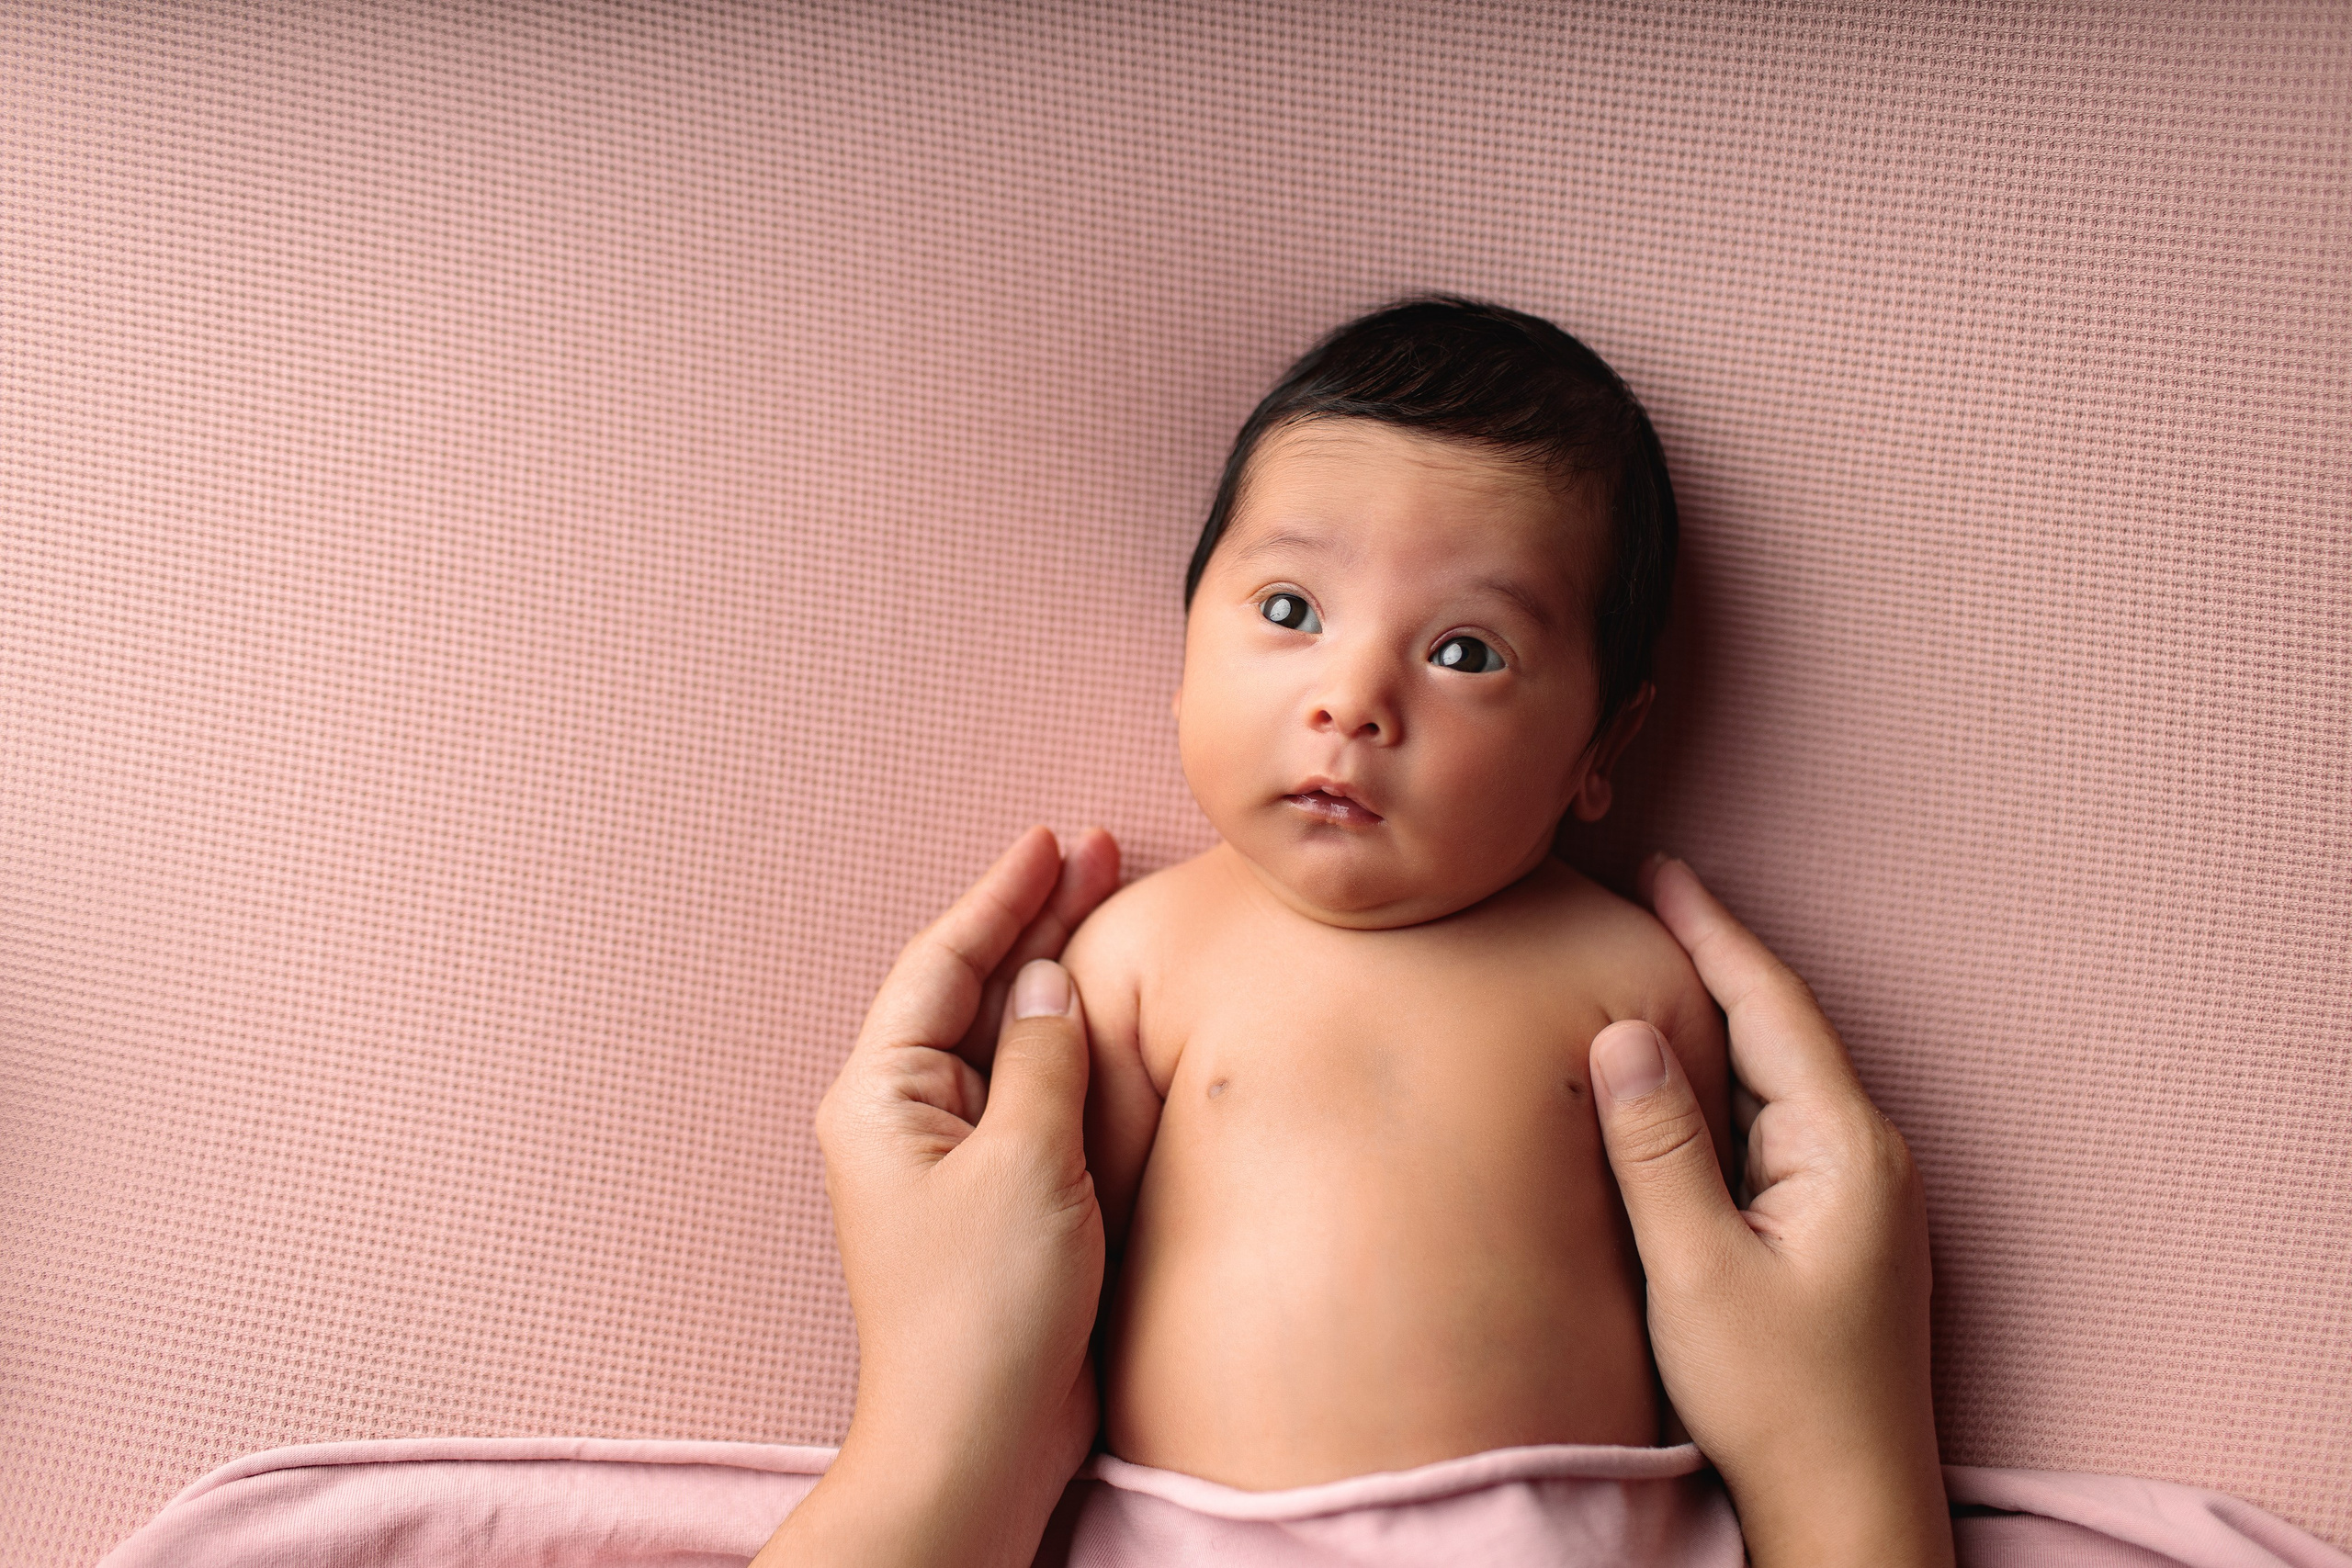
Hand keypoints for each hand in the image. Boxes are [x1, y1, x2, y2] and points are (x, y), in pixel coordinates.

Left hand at [756, 825, 1121, 1567]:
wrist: (975, 1443)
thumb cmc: (985, 1311)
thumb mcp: (1026, 1162)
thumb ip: (1042, 1057)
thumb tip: (1047, 982)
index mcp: (881, 1094)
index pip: (944, 962)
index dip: (1001, 896)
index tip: (1049, 841)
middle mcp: (901, 1115)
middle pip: (970, 987)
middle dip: (1032, 919)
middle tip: (1095, 851)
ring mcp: (943, 1156)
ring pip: (999, 1034)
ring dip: (1050, 972)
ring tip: (1102, 902)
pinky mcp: (986, 1195)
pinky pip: (1022, 1090)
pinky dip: (1062, 1041)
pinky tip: (1097, 1011)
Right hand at [1587, 854, 1951, 1567]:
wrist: (1850, 1511)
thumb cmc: (1781, 1405)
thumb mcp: (1699, 1271)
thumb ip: (1659, 1149)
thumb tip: (1623, 1034)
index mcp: (1847, 1150)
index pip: (1773, 1006)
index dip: (1713, 933)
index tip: (1664, 870)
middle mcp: (1868, 1158)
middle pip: (1782, 1030)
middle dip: (1716, 960)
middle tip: (1648, 899)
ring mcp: (1860, 1196)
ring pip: (1778, 1078)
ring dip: (1720, 1020)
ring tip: (1654, 964)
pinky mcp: (1838, 1230)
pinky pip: (1775, 1126)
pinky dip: (1727, 1083)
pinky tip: (1685, 1077)